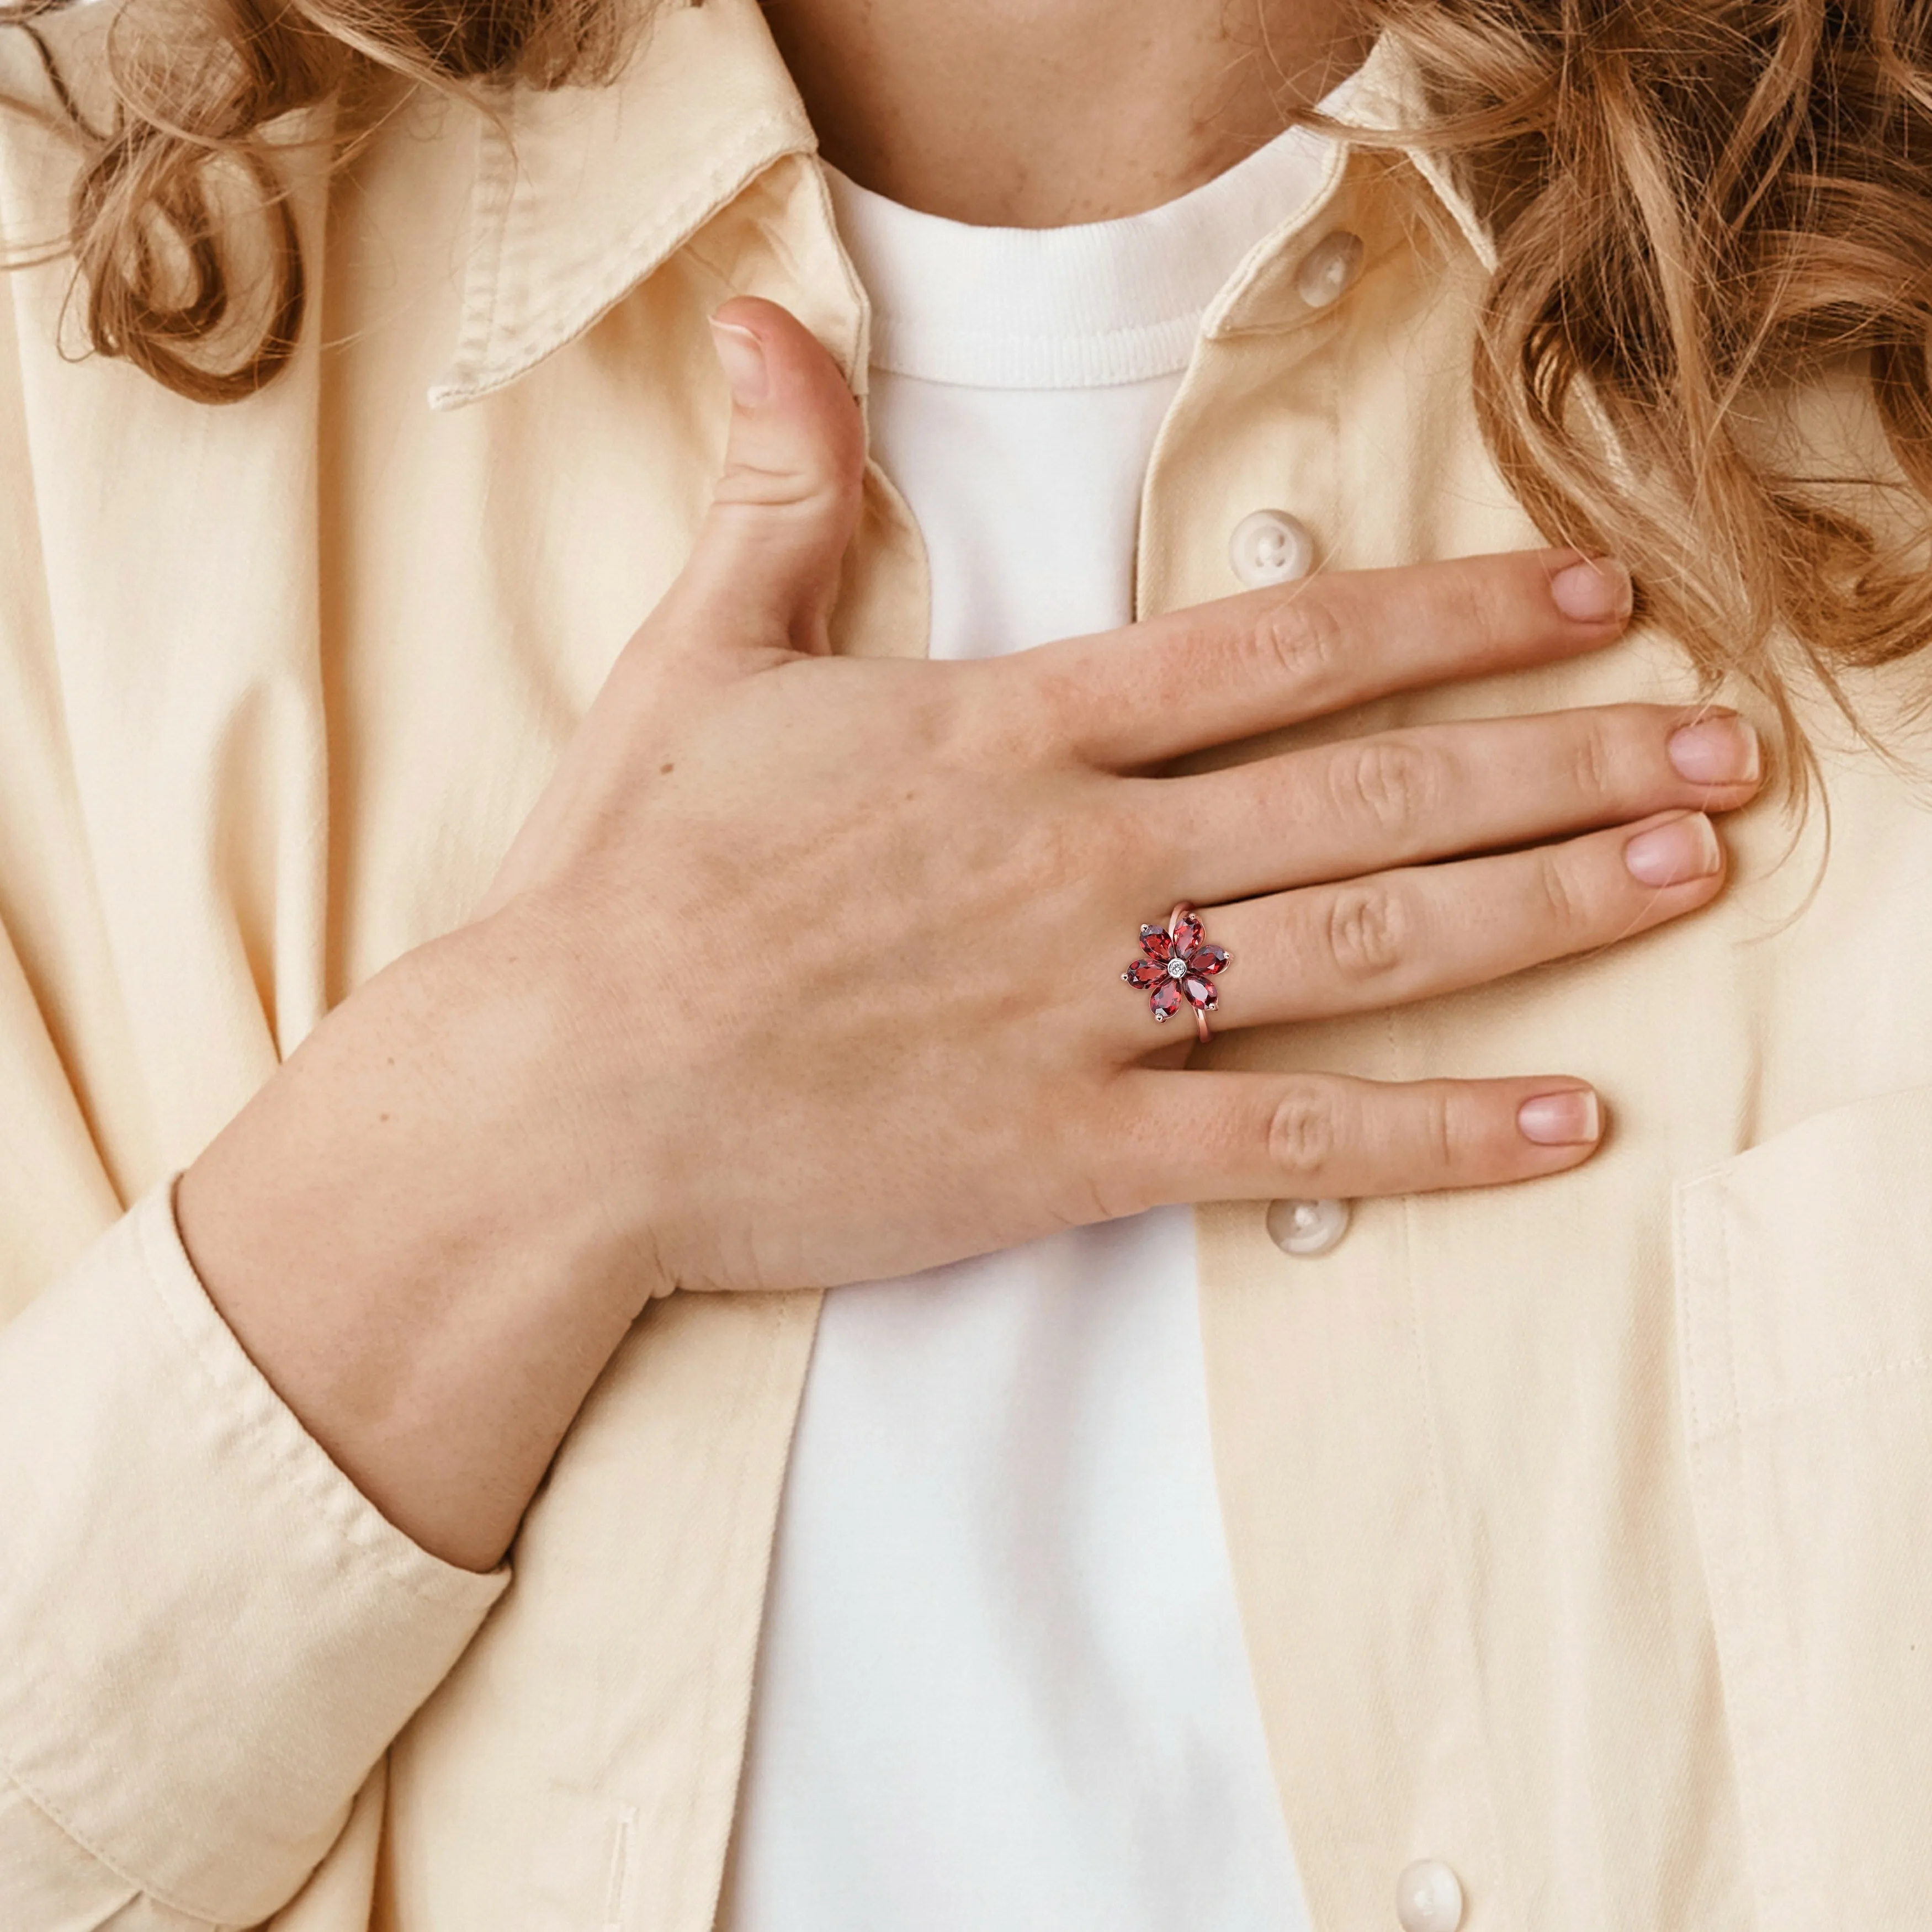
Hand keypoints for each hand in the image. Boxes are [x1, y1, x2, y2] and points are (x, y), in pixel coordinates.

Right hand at [471, 297, 1757, 1297]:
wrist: (559, 1094)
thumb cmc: (624, 885)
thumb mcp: (695, 662)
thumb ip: (776, 495)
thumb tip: (770, 327)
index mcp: (1005, 735)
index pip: (1276, 654)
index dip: (1446, 616)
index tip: (1579, 600)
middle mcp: (1077, 860)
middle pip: (1368, 791)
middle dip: (1558, 757)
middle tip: (1711, 747)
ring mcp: (1082, 1008)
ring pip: (1360, 943)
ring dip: (1543, 906)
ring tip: (1682, 873)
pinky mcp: (1064, 1152)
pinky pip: (1283, 1141)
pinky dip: (1430, 1136)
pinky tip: (1559, 1122)